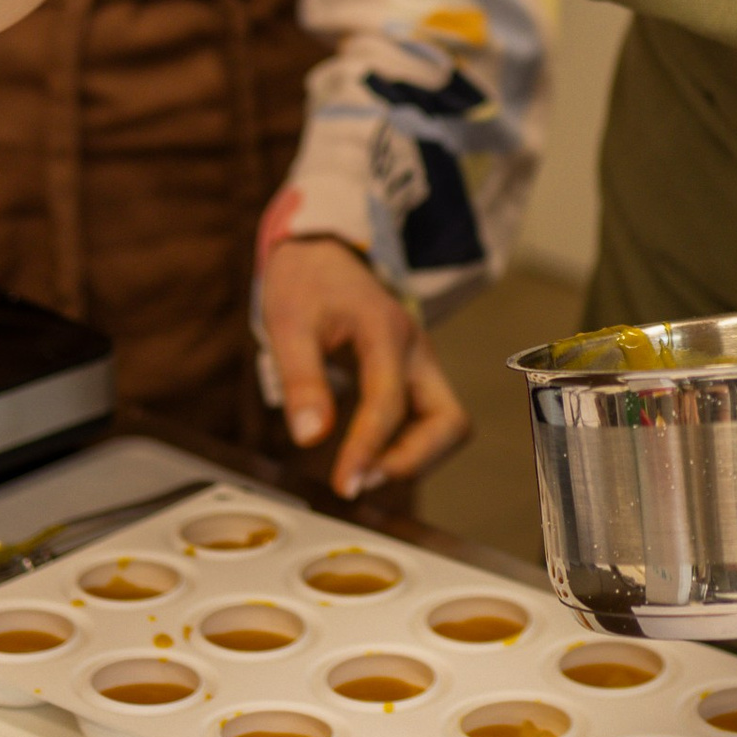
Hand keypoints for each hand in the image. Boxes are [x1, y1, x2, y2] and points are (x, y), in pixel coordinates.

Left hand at [259, 234, 469, 499]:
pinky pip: (428, 421)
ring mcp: (420, 363)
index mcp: (386, 331)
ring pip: (447, 424)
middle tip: (363, 478)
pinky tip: (370, 454)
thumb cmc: (305, 283)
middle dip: (413, 460)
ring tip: (364, 470)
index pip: (389, 403)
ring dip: (413, 457)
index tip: (345, 483)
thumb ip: (301, 380)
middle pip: (449, 420)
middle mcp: (415, 350)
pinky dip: (406, 446)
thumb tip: (309, 438)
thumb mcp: (288, 324)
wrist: (321, 252)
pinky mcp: (413, 375)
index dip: (368, 449)